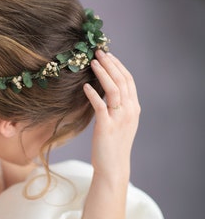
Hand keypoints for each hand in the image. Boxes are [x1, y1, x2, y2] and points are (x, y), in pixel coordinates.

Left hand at [83, 50, 140, 180]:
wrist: (113, 167)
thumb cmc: (114, 144)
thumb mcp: (121, 122)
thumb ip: (118, 106)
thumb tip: (106, 89)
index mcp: (133, 108)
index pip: (128, 80)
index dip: (118, 65)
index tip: (108, 55)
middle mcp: (129, 111)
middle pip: (122, 80)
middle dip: (111, 64)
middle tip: (99, 51)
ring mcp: (119, 118)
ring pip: (114, 89)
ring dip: (103, 74)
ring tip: (93, 62)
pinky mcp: (106, 127)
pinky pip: (100, 106)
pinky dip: (93, 94)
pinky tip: (85, 86)